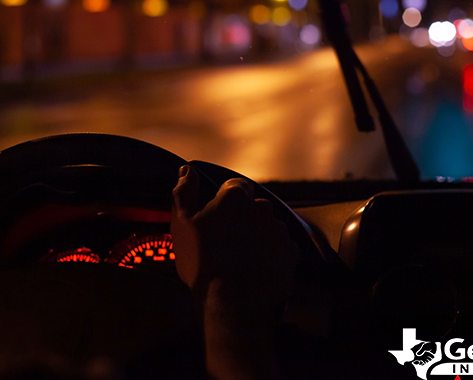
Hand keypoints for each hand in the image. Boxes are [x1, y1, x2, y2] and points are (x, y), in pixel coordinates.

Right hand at [171, 165, 297, 379]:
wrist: (232, 303)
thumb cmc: (202, 261)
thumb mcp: (182, 224)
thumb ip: (184, 192)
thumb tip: (186, 170)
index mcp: (236, 197)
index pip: (234, 186)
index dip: (224, 201)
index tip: (216, 219)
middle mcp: (262, 208)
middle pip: (253, 207)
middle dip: (243, 219)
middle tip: (226, 242)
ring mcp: (279, 231)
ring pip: (267, 227)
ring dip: (258, 236)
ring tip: (240, 259)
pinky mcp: (290, 253)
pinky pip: (280, 248)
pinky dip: (270, 255)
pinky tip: (255, 269)